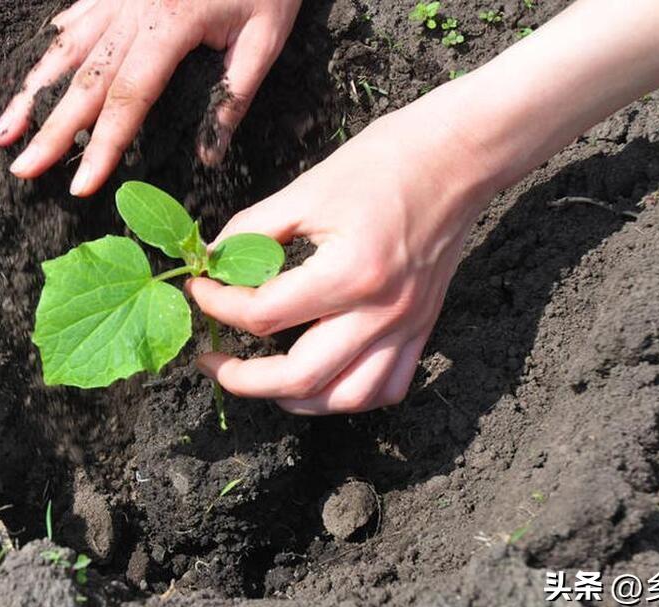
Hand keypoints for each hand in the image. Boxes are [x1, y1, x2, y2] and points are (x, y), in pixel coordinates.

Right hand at [0, 0, 301, 196]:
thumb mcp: (265, 39)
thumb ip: (233, 97)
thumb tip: (208, 159)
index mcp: (169, 26)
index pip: (127, 99)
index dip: (102, 147)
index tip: (81, 187)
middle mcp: (132, 9)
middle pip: (83, 80)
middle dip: (49, 131)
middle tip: (21, 169)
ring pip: (66, 50)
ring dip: (32, 93)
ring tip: (3, 130)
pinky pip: (78, 18)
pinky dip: (55, 46)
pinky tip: (39, 69)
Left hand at [186, 90, 495, 414]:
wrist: (459, 156)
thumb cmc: (386, 161)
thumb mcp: (308, 189)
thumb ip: (254, 229)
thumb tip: (213, 258)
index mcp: (350, 273)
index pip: (264, 315)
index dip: (218, 305)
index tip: (200, 287)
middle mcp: (381, 312)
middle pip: (298, 378)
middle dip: (241, 378)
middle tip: (210, 360)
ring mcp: (407, 326)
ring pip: (344, 397)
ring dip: (294, 398)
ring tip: (260, 379)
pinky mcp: (422, 328)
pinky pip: (386, 387)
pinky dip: (347, 394)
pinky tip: (321, 378)